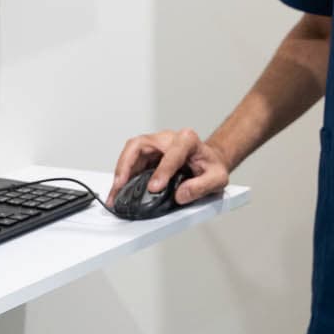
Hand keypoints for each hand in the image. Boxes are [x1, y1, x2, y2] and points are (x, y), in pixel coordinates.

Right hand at [109, 128, 230, 207]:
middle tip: (121, 184)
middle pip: (140, 144)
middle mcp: (168, 139)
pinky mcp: (148, 155)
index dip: (162, 170)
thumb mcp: (217, 178)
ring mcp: (155, 146)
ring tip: (115, 191)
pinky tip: (119, 190)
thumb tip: (181, 194)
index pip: (172, 152)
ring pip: (131, 152)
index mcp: (188, 140)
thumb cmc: (212, 166)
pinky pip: (131, 161)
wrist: (210, 161)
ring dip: (120, 171)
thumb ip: (202, 186)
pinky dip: (123, 176)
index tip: (154, 187)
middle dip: (127, 164)